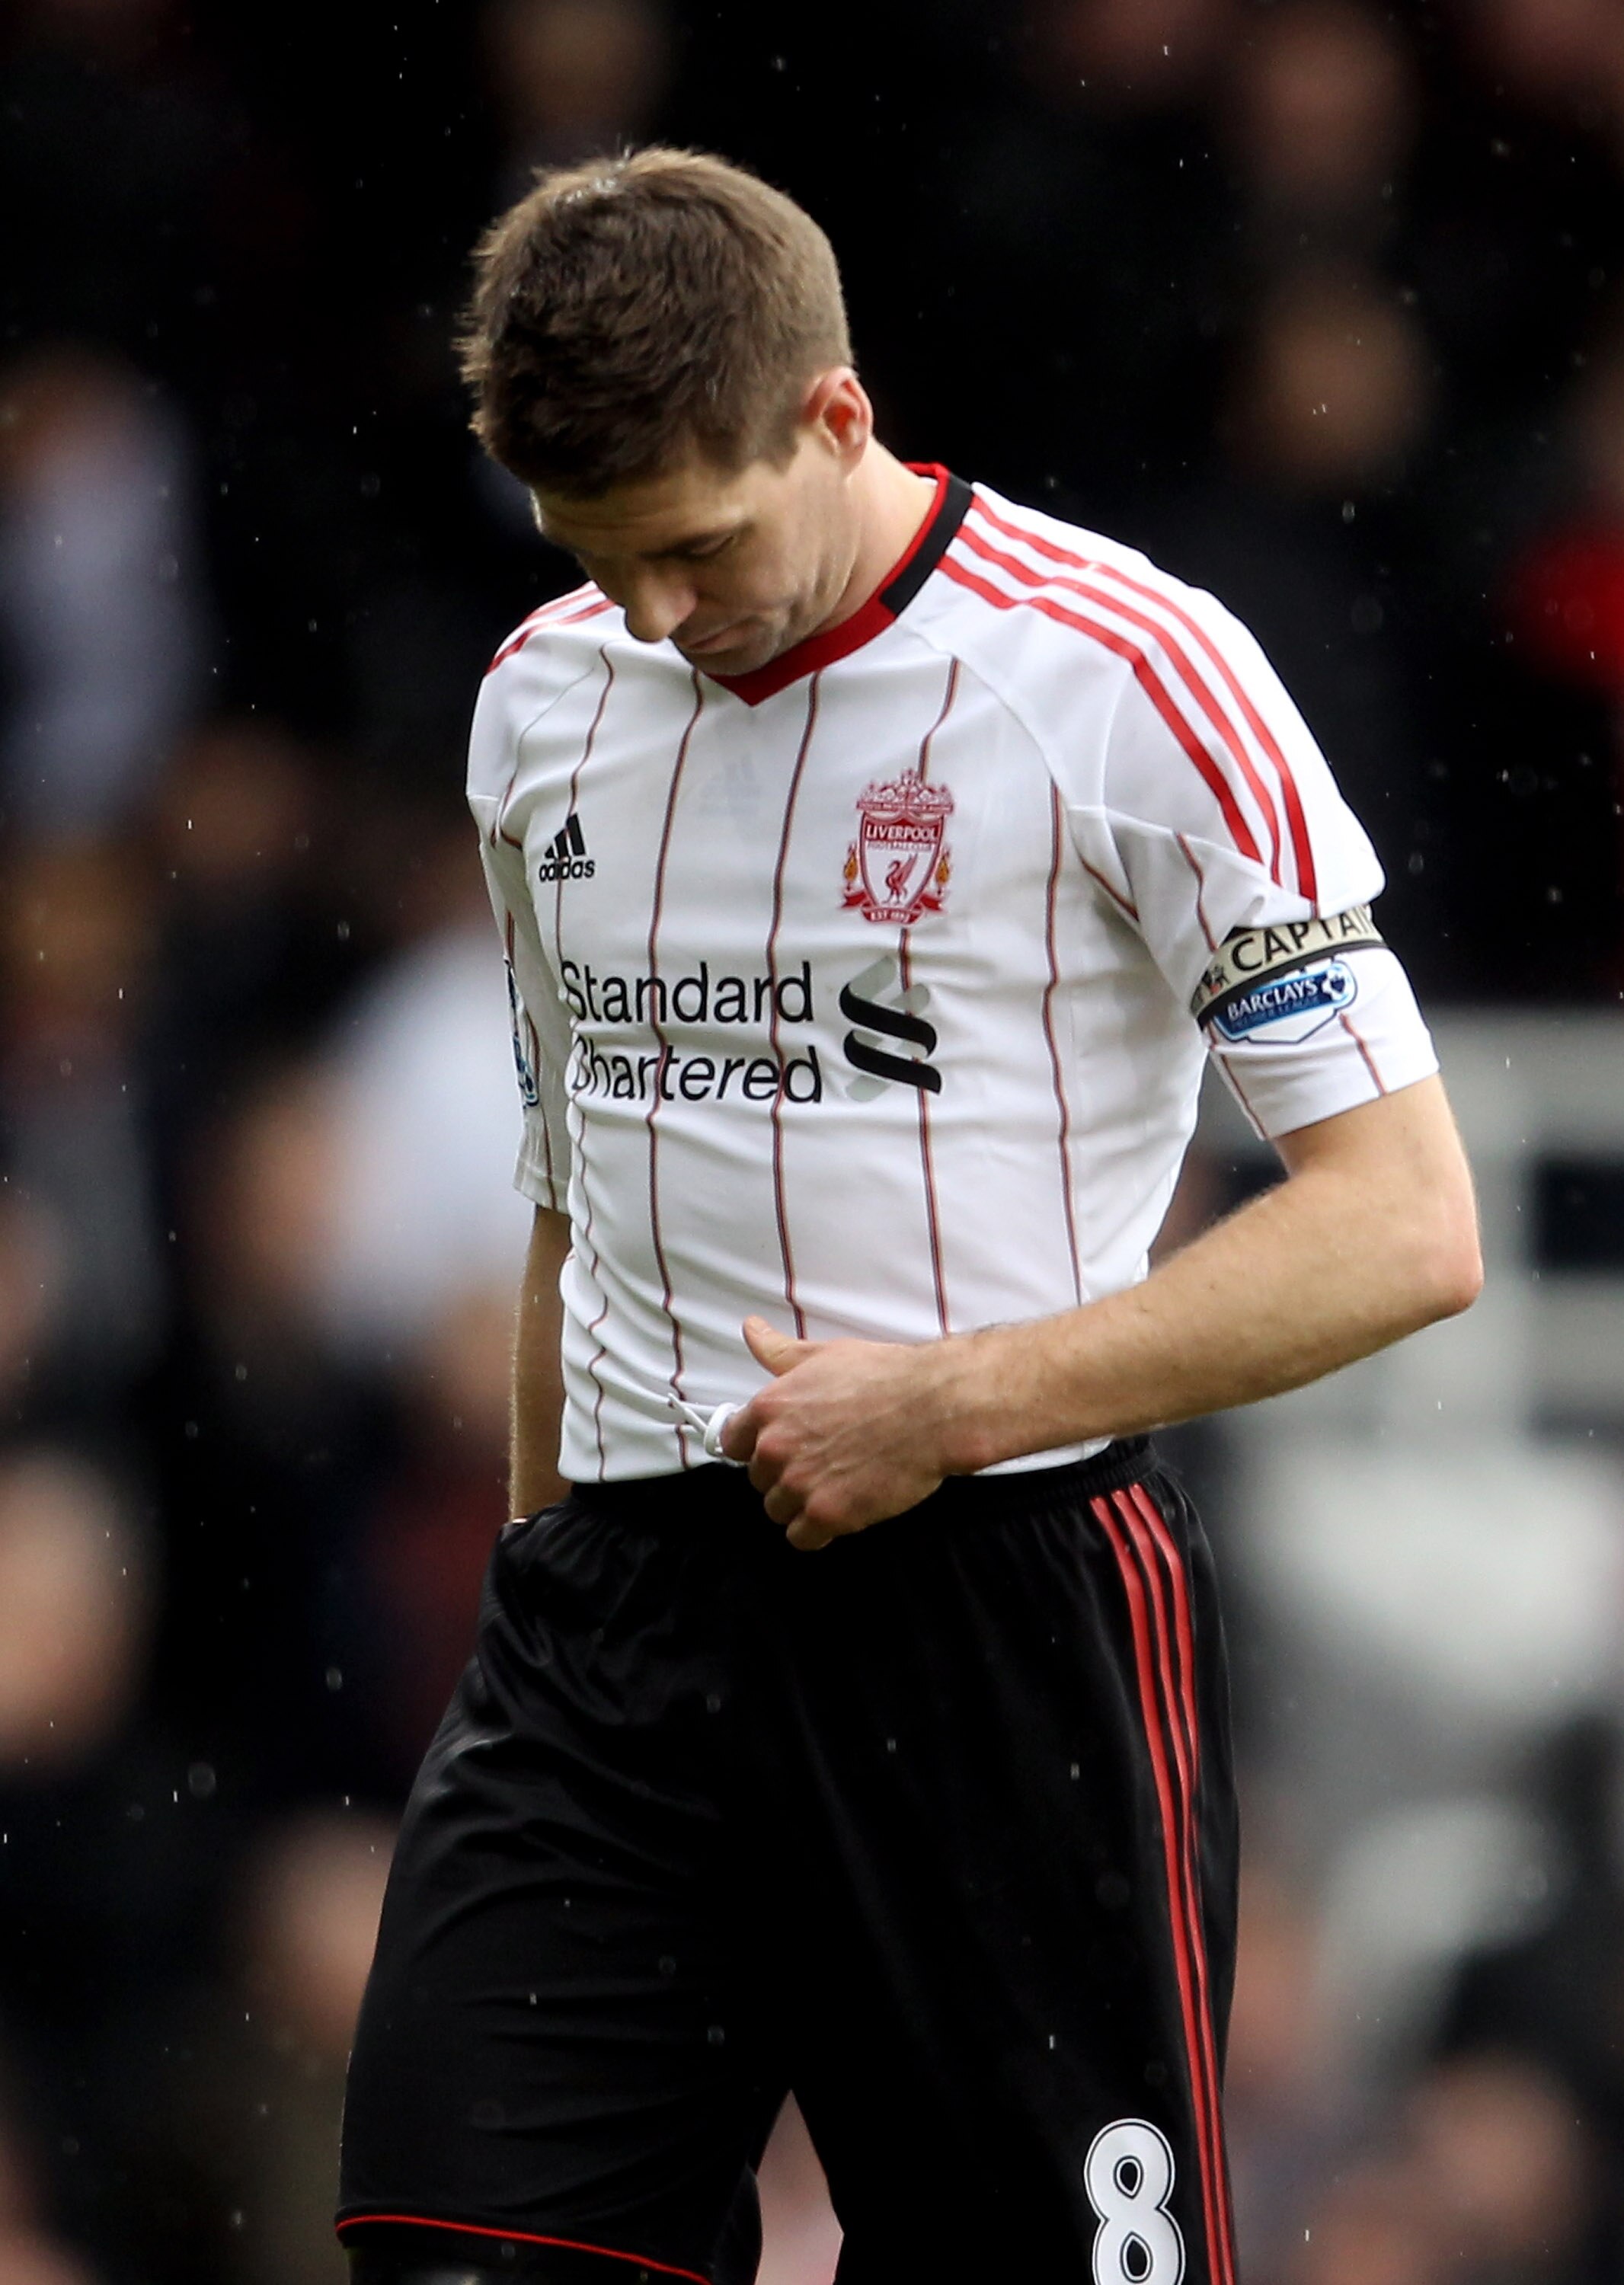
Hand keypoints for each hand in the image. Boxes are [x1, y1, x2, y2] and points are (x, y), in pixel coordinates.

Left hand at [719, 1317, 968, 1549]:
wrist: (933, 1408)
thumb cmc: (884, 1376)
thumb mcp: (825, 1354)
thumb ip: (780, 1351)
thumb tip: (751, 1330)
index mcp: (769, 1407)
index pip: (733, 1442)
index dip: (756, 1446)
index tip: (780, 1448)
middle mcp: (776, 1447)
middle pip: (759, 1479)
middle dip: (785, 1474)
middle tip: (821, 1462)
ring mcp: (800, 1484)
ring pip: (778, 1509)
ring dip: (800, 1504)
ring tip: (834, 1485)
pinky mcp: (827, 1515)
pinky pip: (801, 1538)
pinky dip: (818, 1531)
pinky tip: (841, 1509)